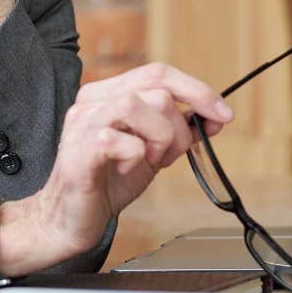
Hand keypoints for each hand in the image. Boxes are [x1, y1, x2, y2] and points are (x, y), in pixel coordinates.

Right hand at [18, 63, 233, 262]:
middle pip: (156, 90)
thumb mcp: (152, 152)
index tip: (223, 113)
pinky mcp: (79, 150)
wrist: (68, 219)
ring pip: (138, 105)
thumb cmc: (105, 183)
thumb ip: (178, 131)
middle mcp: (93, 101)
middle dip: (177, 128)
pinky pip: (120, 140)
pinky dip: (135, 157)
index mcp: (108, 95)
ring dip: (157, 139)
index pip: (158, 72)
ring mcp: (83, 123)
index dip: (197, 90)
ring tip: (146, 161)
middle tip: (166, 157)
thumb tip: (213, 117)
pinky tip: (126, 170)